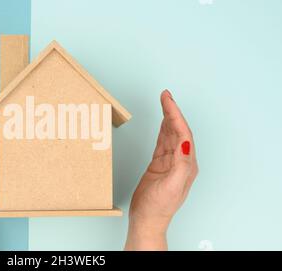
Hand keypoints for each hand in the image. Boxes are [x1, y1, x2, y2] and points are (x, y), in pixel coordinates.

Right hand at [125, 90, 197, 249]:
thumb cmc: (158, 207)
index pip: (183, 133)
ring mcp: (170, 162)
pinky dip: (162, 129)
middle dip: (172, 111)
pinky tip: (161, 122)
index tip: (167, 99)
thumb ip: (181, 164)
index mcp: (187, 164)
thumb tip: (186, 142)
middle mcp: (181, 161)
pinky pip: (162, 142)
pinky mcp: (160, 165)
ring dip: (168, 118)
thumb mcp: (171, 186)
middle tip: (165, 95)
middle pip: (178, 130)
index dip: (175, 115)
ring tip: (164, 102)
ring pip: (170, 134)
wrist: (147, 219)